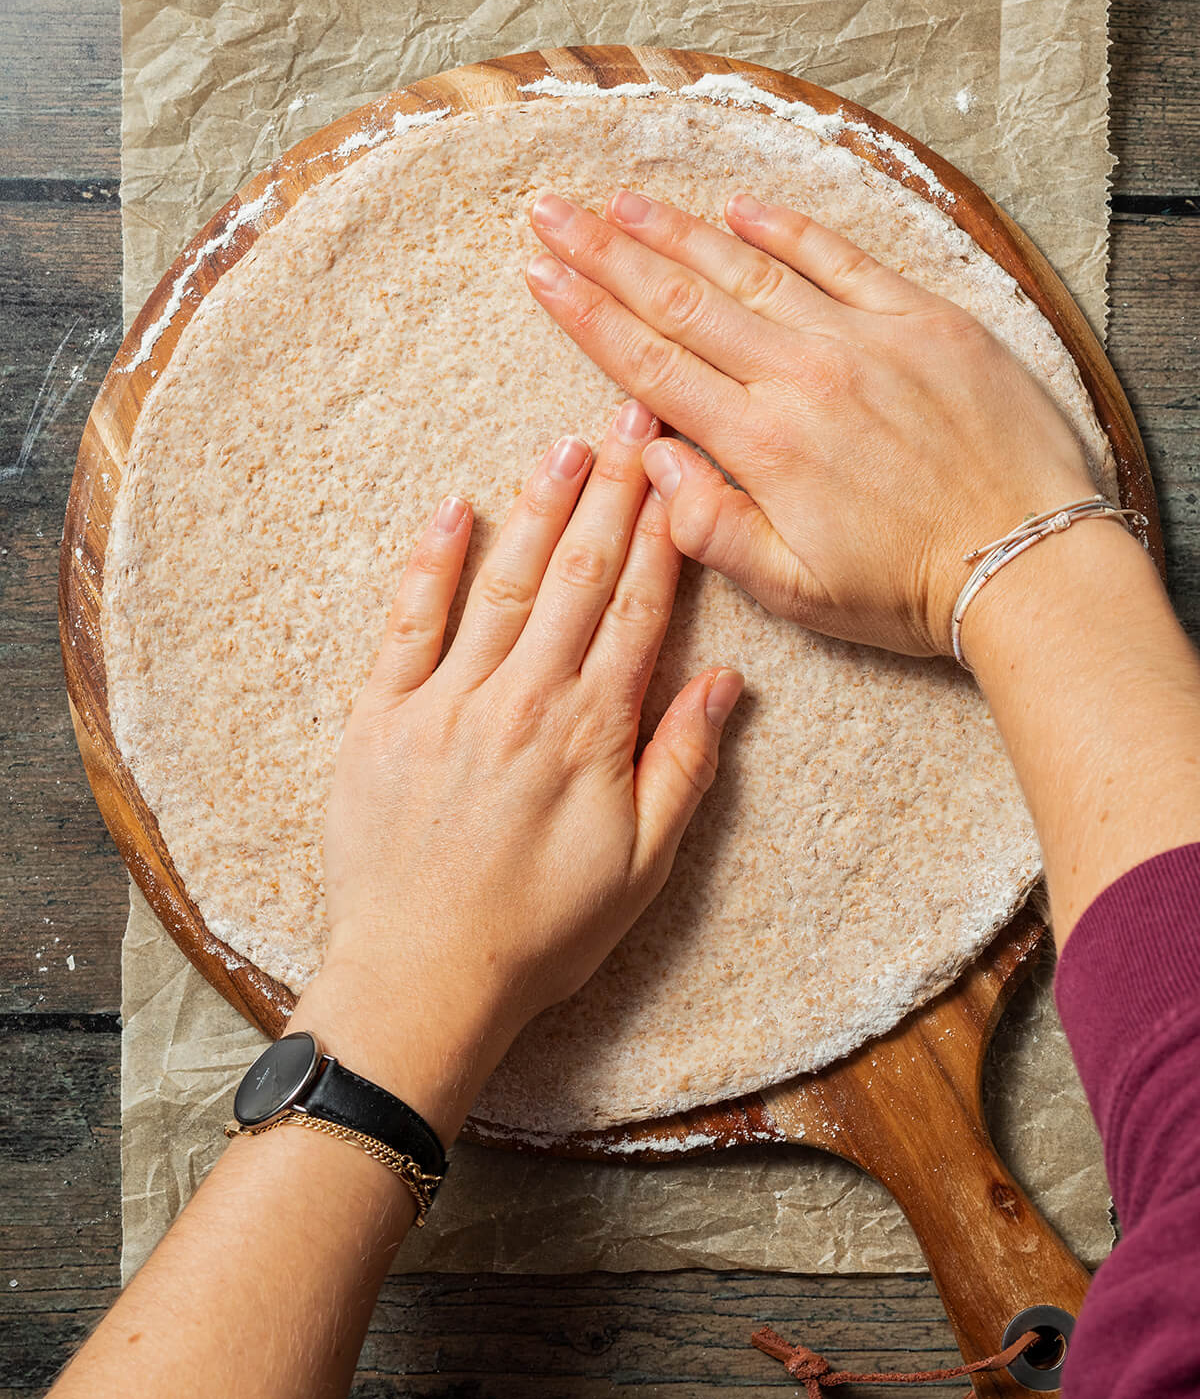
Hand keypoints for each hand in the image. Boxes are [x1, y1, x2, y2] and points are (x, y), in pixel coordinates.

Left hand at [294, 400, 740, 1140]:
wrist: (422, 980)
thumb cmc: (541, 932)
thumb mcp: (642, 866)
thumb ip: (683, 766)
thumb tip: (725, 681)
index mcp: (590, 731)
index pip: (637, 607)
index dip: (660, 532)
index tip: (677, 469)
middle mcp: (522, 698)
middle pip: (577, 574)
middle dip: (609, 491)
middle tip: (630, 419)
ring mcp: (447, 701)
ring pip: (503, 584)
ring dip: (538, 508)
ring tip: (565, 444)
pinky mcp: (382, 716)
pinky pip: (408, 624)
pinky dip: (431, 564)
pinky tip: (451, 510)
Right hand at [525, 188, 1096, 656]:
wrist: (1029, 562)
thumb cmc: (910, 588)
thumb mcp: (794, 591)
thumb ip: (711, 527)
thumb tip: (651, 461)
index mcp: (761, 447)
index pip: (650, 366)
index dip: (586, 316)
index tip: (539, 276)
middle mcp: (800, 378)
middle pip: (681, 302)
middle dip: (605, 254)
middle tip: (550, 212)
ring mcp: (862, 340)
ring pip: (749, 269)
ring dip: (677, 231)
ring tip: (620, 200)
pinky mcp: (922, 320)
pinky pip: (841, 258)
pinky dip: (787, 229)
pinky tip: (739, 206)